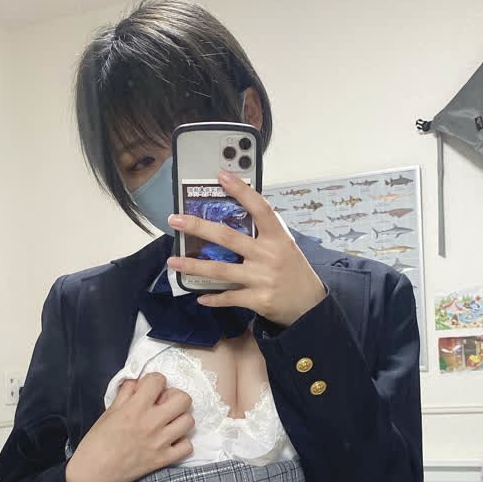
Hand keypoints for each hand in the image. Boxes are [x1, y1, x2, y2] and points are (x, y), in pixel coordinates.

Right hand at [65, 372, 193, 481]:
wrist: (95, 472)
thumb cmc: (98, 440)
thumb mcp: (110, 411)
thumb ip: (126, 393)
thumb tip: (139, 381)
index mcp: (135, 408)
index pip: (159, 380)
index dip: (154, 381)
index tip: (149, 390)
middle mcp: (151, 422)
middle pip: (183, 399)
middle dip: (174, 397)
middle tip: (163, 405)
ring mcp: (160, 442)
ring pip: (189, 421)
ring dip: (179, 419)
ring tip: (168, 423)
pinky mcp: (164, 459)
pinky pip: (187, 446)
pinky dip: (181, 443)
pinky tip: (171, 441)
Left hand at [166, 171, 326, 327]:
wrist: (309, 306)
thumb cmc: (293, 270)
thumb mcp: (284, 246)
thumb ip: (263, 233)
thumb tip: (233, 215)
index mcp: (278, 237)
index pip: (260, 208)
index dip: (241, 190)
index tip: (221, 175)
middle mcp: (269, 256)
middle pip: (228, 237)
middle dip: (198, 227)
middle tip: (175, 220)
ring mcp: (262, 278)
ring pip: (221, 270)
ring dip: (193, 265)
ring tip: (173, 261)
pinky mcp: (258, 300)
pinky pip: (229, 297)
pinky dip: (213, 298)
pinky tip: (199, 295)